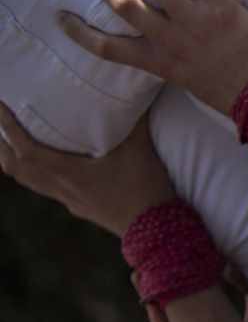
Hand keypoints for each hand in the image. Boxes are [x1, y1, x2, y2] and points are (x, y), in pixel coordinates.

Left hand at [0, 107, 174, 235]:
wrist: (158, 233)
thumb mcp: (142, 150)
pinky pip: (46, 190)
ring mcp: (70, 201)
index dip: (7, 126)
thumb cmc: (147, 190)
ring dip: (14, 160)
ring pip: (28, 181)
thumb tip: (135, 88)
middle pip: (16, 168)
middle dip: (1, 144)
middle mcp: (63, 188)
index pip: (27, 149)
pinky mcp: (80, 208)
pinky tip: (46, 166)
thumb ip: (135, 119)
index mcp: (71, 173)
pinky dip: (35, 173)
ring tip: (11, 142)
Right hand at [60, 0, 247, 113]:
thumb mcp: (191, 84)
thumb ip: (171, 64)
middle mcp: (171, 41)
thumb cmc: (234, 93)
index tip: (60, 16)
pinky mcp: (224, 9)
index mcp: (160, 63)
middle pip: (124, 4)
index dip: (81, 34)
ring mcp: (196, 23)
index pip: (109, 49)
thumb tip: (159, 53)